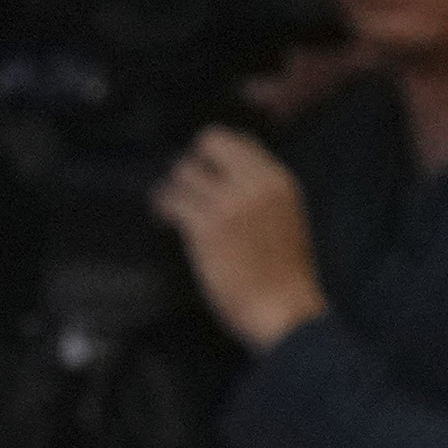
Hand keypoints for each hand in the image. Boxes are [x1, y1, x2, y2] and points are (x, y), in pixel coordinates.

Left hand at [153, 128, 324, 350]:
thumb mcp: (285, 218)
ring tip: (171, 209)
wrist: (283, 308)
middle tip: (185, 188)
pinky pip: (171, 200)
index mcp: (278, 179)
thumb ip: (260, 194)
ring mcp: (229, 202)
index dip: (214, 153)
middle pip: (209, 141)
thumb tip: (228, 179)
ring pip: (183, 171)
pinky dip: (162, 208)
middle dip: (191, 163)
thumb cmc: (284, 276)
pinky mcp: (205, 226)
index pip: (240, 139)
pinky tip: (165, 221)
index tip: (204, 171)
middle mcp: (254, 183)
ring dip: (171, 189)